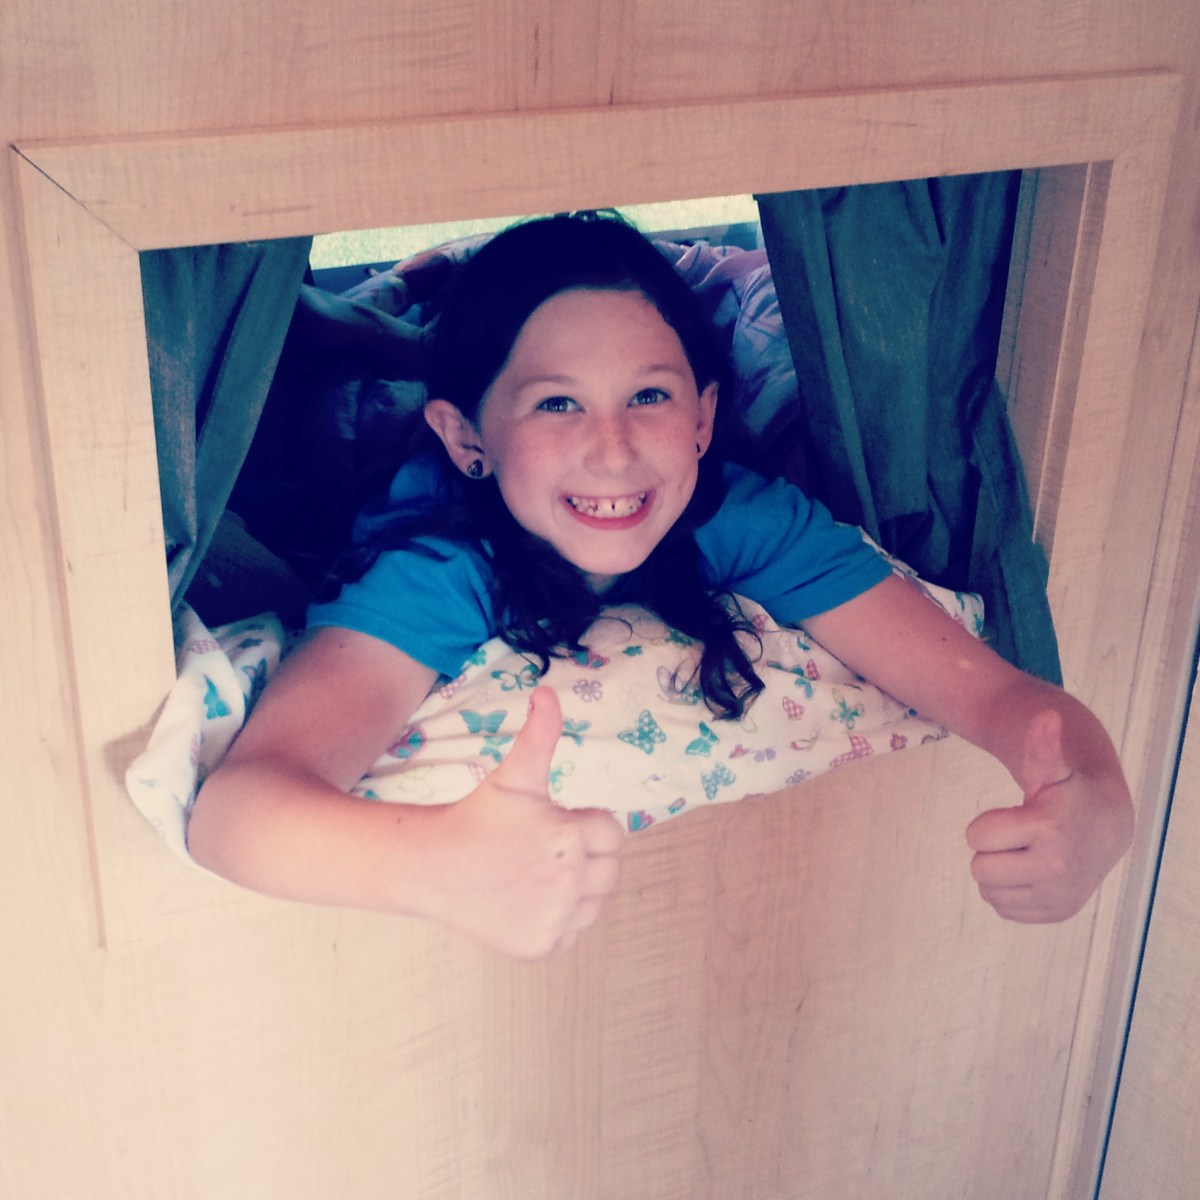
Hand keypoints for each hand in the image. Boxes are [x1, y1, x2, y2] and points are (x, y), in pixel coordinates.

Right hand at [425, 688, 624, 957]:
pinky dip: (556, 920)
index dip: (583, 825)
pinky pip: (572, 931)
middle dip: (584, 856)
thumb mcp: (514, 775)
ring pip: (593, 902)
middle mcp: (571, 880)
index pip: (611, 832)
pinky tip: (525, 901)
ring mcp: (558, 917)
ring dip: (575, 890)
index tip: (550, 825)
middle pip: (609, 870)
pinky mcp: (543, 945)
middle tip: (541, 850)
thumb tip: (547, 691)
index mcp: (572, 835)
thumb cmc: (478, 816)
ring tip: (533, 874)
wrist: (432, 868)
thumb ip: (539, 734)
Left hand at [964, 709, 1134, 922]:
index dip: (988, 825)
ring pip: (989, 892)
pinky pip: (1004, 909)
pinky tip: (1032, 872)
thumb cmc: (1069, 791)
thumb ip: (1041, 747)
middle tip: (1018, 837)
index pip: (976, 837)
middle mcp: (1056, 868)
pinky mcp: (1057, 912)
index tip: (1015, 817)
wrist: (1106, 826)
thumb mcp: (1052, 769)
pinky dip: (1011, 892)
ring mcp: (1057, 895)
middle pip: (979, 869)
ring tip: (1027, 853)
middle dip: (991, 851)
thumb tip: (1046, 716)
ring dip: (999, 872)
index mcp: (1048, 829)